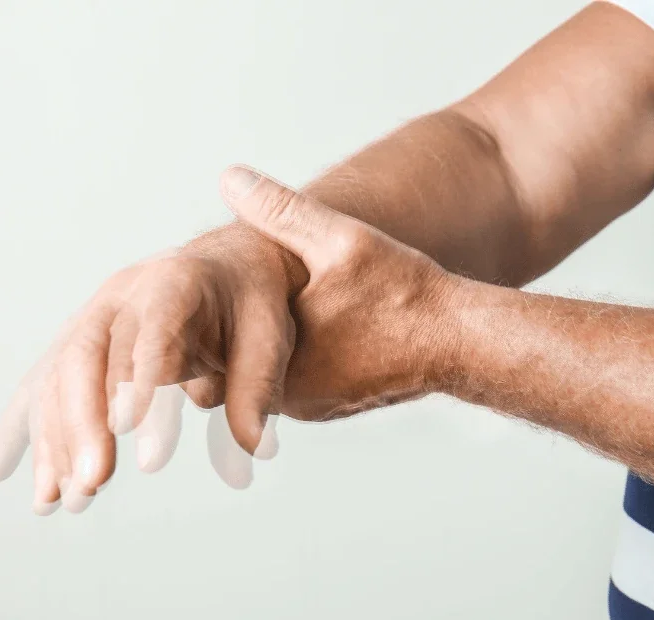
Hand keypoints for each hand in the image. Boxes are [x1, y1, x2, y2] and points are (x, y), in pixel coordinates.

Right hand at [0, 228, 295, 513]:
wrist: (224, 268)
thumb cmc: (251, 301)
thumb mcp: (270, 334)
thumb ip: (258, 388)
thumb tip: (251, 448)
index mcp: (176, 281)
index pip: (153, 331)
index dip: (139, 380)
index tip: (131, 435)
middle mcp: (122, 295)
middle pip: (89, 356)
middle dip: (84, 423)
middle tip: (95, 484)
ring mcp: (93, 317)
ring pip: (58, 376)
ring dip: (53, 441)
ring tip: (59, 501)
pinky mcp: (78, 344)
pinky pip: (42, 385)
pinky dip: (24, 431)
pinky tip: (0, 472)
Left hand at [220, 166, 456, 420]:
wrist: (463, 340)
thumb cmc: (406, 292)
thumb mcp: (342, 239)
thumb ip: (281, 210)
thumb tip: (230, 177)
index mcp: (279, 366)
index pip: (214, 348)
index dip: (202, 317)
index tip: (191, 292)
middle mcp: (290, 398)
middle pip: (234, 363)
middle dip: (228, 327)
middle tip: (207, 295)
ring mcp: (312, 407)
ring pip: (264, 373)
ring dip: (258, 343)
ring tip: (243, 303)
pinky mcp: (331, 406)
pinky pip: (293, 380)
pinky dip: (288, 355)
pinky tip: (294, 322)